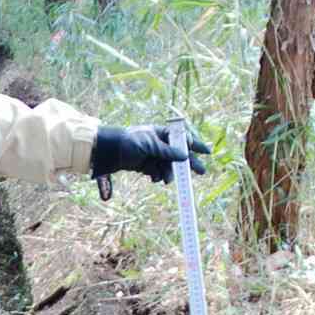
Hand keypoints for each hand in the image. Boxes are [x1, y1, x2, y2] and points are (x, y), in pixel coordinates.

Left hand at [89, 124, 211, 184]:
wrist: (109, 152)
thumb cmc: (129, 142)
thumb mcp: (150, 145)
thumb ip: (167, 151)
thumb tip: (184, 156)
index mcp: (162, 133)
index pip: (183, 138)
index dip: (194, 145)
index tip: (205, 152)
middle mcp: (160, 144)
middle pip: (179, 154)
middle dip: (189, 164)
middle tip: (202, 172)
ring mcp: (153, 155)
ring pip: (169, 166)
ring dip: (169, 174)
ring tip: (166, 180)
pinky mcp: (146, 166)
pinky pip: (158, 172)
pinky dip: (158, 176)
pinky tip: (154, 178)